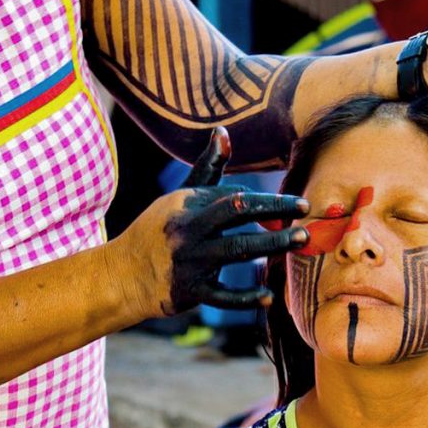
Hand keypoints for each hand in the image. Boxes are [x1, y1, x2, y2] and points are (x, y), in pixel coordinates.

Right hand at [115, 127, 308, 315]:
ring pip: (238, 250)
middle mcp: (188, 229)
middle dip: (274, 210)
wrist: (122, 275)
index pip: (233, 196)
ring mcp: (189, 261)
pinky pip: (224, 296)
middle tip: (306, 210)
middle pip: (237, 214)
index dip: (263, 200)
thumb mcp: (179, 197)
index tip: (291, 205)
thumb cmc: (160, 231)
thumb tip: (224, 130)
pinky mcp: (189, 291)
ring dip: (272, 244)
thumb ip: (207, 168)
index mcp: (188, 204)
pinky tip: (269, 296)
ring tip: (301, 240)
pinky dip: (247, 297)